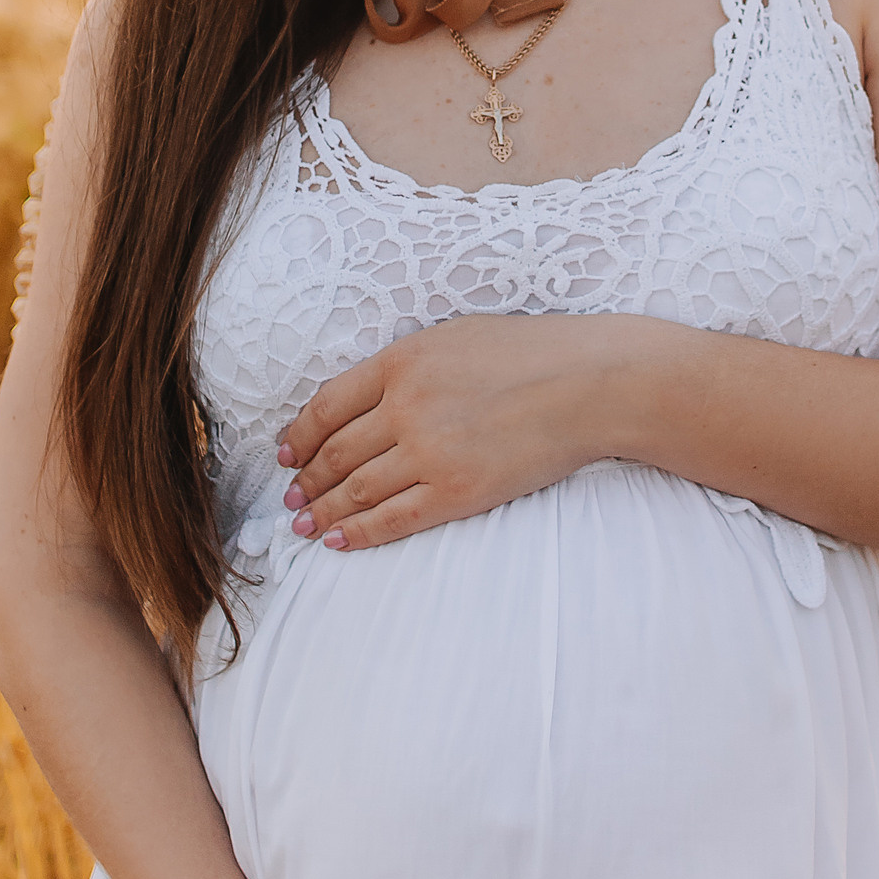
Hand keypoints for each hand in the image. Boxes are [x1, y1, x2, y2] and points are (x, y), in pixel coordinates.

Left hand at [278, 313, 617, 550]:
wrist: (591, 383)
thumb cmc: (529, 353)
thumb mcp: (453, 338)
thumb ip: (404, 367)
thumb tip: (361, 401)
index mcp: (401, 362)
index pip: (327, 406)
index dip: (299, 436)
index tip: (287, 453)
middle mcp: (406, 407)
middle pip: (334, 452)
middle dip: (305, 479)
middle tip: (290, 495)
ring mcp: (430, 452)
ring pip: (356, 490)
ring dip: (322, 509)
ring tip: (303, 523)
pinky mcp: (458, 491)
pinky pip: (392, 519)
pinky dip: (357, 533)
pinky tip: (336, 540)